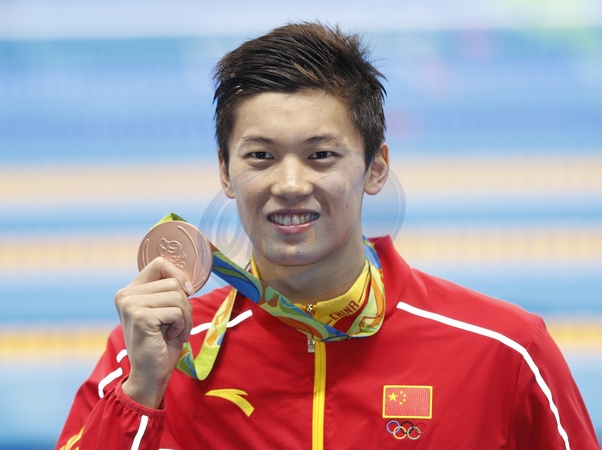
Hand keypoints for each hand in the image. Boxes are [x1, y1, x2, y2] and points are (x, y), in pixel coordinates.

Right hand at [115, 257, 194, 408]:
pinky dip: (181, 326)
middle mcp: (125, 294)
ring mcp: (130, 304)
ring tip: (173, 332)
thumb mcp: (166, 311)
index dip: (179, 275)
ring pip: (178, 296)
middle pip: (174, 282)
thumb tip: (187, 279)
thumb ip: (170, 291)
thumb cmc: (162, 344)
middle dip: (185, 305)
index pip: (159, 263)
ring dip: (185, 317)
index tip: (188, 292)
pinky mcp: (140, 316)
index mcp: (130, 290)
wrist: (151, 375)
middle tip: (176, 325)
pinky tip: (168, 338)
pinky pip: (177, 312)